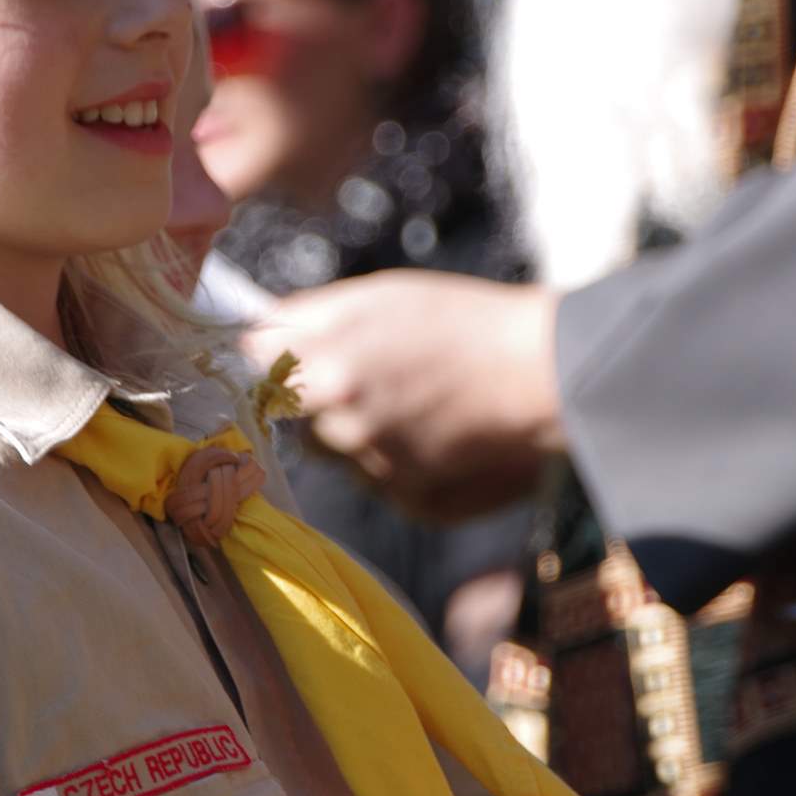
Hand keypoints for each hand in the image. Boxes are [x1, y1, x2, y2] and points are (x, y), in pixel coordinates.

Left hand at [239, 271, 562, 520]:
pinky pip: (378, 483)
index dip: (274, 361)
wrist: (544, 372)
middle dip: (319, 402)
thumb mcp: (379, 295)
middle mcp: (342, 422)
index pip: (256, 372)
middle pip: (294, 420)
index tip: (295, 356)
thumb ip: (307, 317)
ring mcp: (375, 466)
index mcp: (326, 366)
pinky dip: (397, 464)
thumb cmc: (464, 322)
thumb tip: (251, 335)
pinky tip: (435, 433)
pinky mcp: (408, 500)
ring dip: (358, 436)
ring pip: (337, 455)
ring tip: (413, 404)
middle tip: (375, 378)